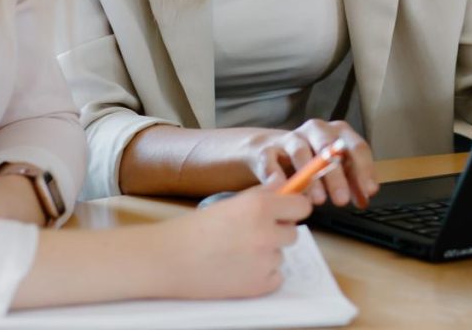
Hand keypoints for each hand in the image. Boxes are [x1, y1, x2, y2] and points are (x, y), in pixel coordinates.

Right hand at [151, 186, 310, 298]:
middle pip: (293, 233)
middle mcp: (267, 232)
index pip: (302, 206)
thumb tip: (285, 185)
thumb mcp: (230, 203)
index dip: (293, 210)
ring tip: (236, 254)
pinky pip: (274, 277)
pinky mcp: (259, 285)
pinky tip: (238, 269)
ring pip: (281, 255)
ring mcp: (265, 261)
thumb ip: (261, 194)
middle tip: (250, 235)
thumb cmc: (194, 229)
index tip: (286, 213)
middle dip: (277, 233)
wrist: (169, 259)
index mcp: (259, 206)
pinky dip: (261, 275)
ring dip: (266, 255)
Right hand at [241, 120, 377, 207]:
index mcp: (338, 133)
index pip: (357, 147)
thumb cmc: (311, 161)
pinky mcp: (267, 148)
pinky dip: (275, 175)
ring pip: (301, 152)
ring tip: (316, 200)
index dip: (365, 169)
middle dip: (337, 176)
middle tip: (341, 200)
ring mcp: (291, 137)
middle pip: (329, 147)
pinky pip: (270, 159)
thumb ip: (352, 183)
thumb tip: (365, 199)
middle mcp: (316, 130)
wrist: (271, 151)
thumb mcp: (336, 170)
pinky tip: (282, 189)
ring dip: (310, 178)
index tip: (369, 191)